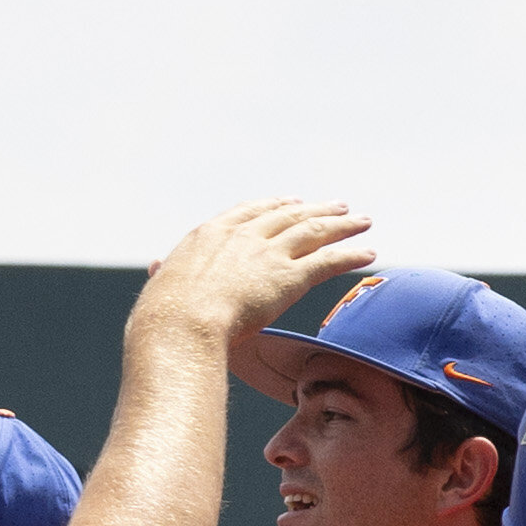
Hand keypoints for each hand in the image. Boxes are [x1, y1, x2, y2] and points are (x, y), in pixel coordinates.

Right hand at [132, 195, 373, 359]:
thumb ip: (166, 274)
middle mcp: (243, 235)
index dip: (275, 206)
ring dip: (342, 225)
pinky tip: (369, 253)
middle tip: (337, 207)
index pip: (250, 211)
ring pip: (314, 231)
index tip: (292, 202)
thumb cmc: (164, 315)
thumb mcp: (161, 286)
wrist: (180, 323)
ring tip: (363, 221)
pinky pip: (329, 261)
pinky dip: (352, 255)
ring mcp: (267, 253)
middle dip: (315, 210)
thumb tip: (157, 268)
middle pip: (289, 215)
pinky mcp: (289, 277)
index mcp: (210, 234)